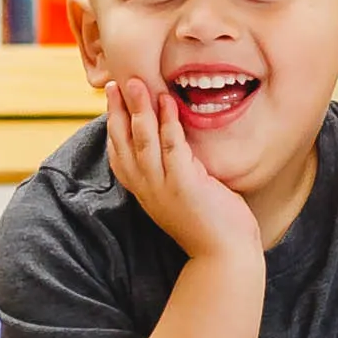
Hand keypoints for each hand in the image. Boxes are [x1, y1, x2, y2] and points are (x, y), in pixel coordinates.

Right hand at [100, 74, 260, 265]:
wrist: (224, 256)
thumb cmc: (211, 223)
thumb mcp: (185, 191)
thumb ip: (176, 168)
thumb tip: (177, 140)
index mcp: (144, 190)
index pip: (119, 152)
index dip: (114, 123)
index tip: (113, 97)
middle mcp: (147, 188)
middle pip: (124, 142)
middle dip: (119, 109)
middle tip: (117, 81)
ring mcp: (163, 188)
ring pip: (143, 141)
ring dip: (139, 109)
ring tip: (137, 82)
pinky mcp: (184, 186)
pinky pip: (173, 148)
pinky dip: (169, 124)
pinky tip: (169, 103)